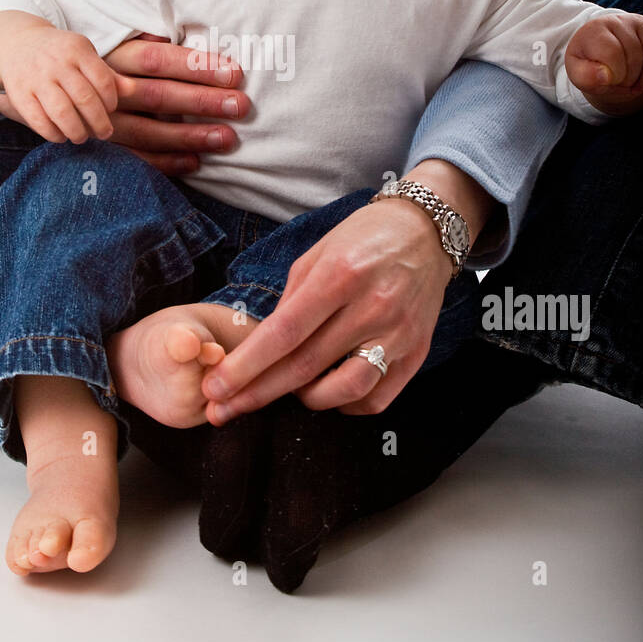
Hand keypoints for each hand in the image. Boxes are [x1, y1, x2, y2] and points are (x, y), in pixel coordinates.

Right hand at [0, 17, 133, 143]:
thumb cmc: (61, 54)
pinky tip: (60, 137)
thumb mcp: (85, 55)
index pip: (103, 80)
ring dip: (76, 131)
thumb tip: (133, 90)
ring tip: (82, 137)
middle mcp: (56, 62)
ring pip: (62, 112)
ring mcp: (36, 78)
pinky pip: (38, 120)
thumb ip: (108, 74)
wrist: (17, 43)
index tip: (111, 111)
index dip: (111, 101)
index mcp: (77, 50)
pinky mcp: (18, 93)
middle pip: (84, 99)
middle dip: (99, 122)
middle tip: (104, 133)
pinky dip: (52, 134)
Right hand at [99, 33, 250, 175]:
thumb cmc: (115, 62)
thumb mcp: (127, 42)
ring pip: (148, 131)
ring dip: (190, 135)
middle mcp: (108, 90)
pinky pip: (136, 159)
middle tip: (240, 105)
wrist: (66, 87)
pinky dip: (166, 162)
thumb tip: (195, 30)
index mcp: (117, 57)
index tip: (234, 73)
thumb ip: (155, 39)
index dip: (196, 66)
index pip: (158, 59)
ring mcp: (105, 121)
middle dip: (202, 101)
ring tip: (227, 137)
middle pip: (158, 95)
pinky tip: (195, 162)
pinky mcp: (104, 148)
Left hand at [201, 198, 455, 423]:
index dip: (246, 367)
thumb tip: (263, 346)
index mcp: (339, 275)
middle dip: (257, 393)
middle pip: (306, 367)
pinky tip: (329, 393)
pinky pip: (376, 398)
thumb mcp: (317, 253)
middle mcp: (372, 307)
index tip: (215, 388)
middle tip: (222, 410)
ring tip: (288, 391)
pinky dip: (346, 405)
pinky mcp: (418, 352)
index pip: (284, 334)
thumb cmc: (364, 237)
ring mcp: (399, 333)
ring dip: (306, 400)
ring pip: (345, 391)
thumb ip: (290, 300)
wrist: (427, 231)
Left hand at [565, 12, 642, 115]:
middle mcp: (619, 20)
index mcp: (595, 30)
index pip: (613, 52)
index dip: (615, 75)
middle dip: (631, 79)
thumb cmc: (590, 65)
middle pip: (636, 54)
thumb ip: (585, 77)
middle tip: (623, 86)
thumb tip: (605, 76)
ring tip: (637, 85)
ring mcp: (641, 23)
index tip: (609, 80)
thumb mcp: (578, 73)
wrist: (605, 54)